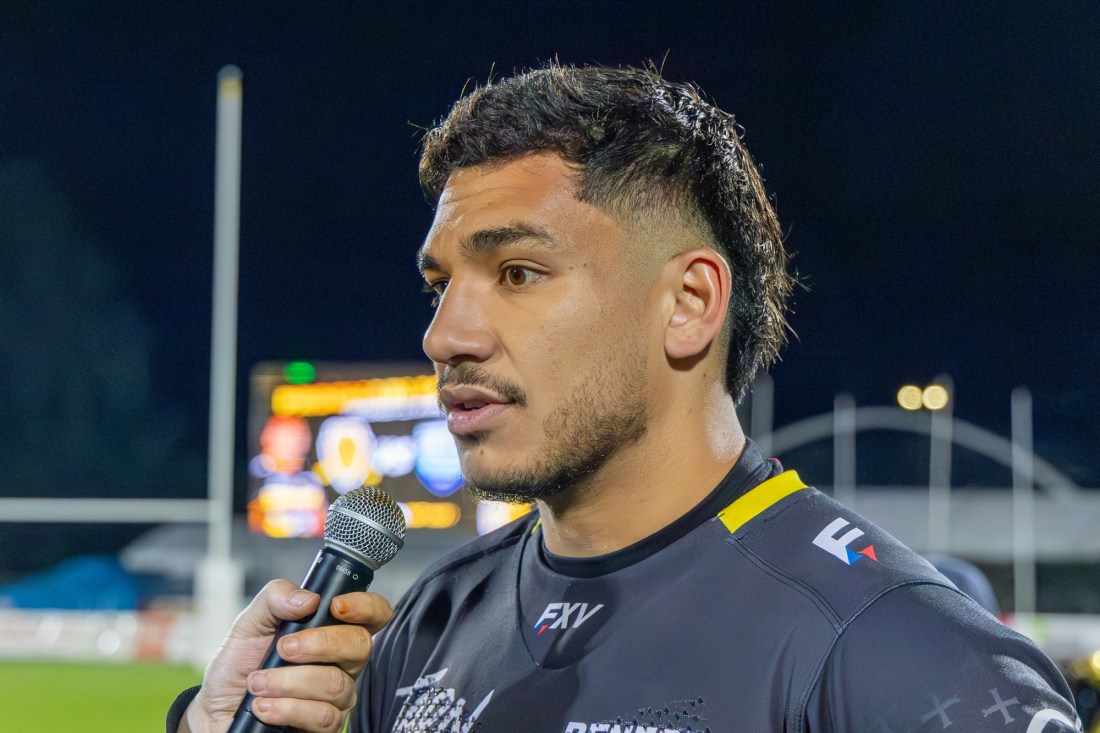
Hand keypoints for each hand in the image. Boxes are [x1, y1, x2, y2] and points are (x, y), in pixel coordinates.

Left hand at [180, 579, 392, 732]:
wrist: (217, 708)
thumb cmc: (239, 664)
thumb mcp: (250, 623)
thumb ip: (276, 599)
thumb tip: (309, 599)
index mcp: (332, 630)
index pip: (373, 614)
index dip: (366, 606)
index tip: (336, 606)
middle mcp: (342, 662)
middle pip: (360, 645)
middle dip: (319, 644)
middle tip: (283, 648)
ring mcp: (337, 696)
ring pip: (336, 685)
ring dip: (288, 682)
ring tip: (258, 683)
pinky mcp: (326, 726)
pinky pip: (323, 717)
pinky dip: (287, 709)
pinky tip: (264, 707)